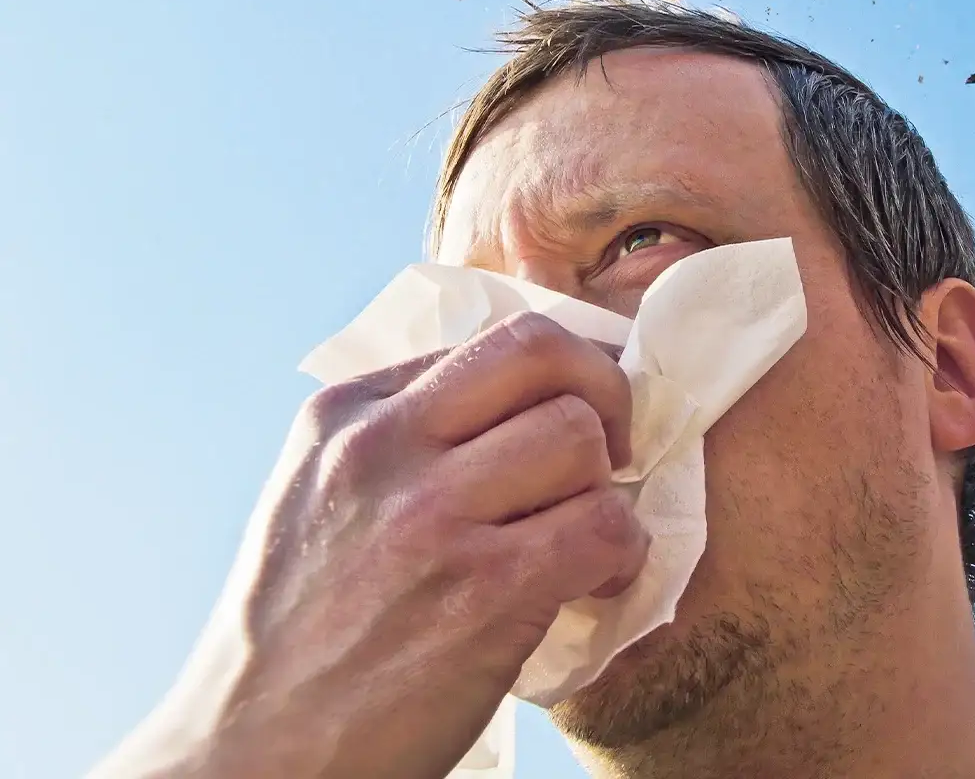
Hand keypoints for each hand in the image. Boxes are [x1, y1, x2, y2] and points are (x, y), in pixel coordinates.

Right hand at [92, 313, 647, 778]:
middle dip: (603, 390)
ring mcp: (431, 516)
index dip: (561, 367)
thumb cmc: (300, 627)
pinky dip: (623, 549)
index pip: (493, 337)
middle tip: (611, 444)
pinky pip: (604, 525)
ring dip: (606, 484)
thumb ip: (403, 431)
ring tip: (588, 528)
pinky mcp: (483, 593)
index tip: (580, 407)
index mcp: (347, 412)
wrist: (250, 754)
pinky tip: (597, 578)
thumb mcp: (320, 491)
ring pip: (580, 435)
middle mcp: (383, 446)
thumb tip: (518, 400)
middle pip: (542, 353)